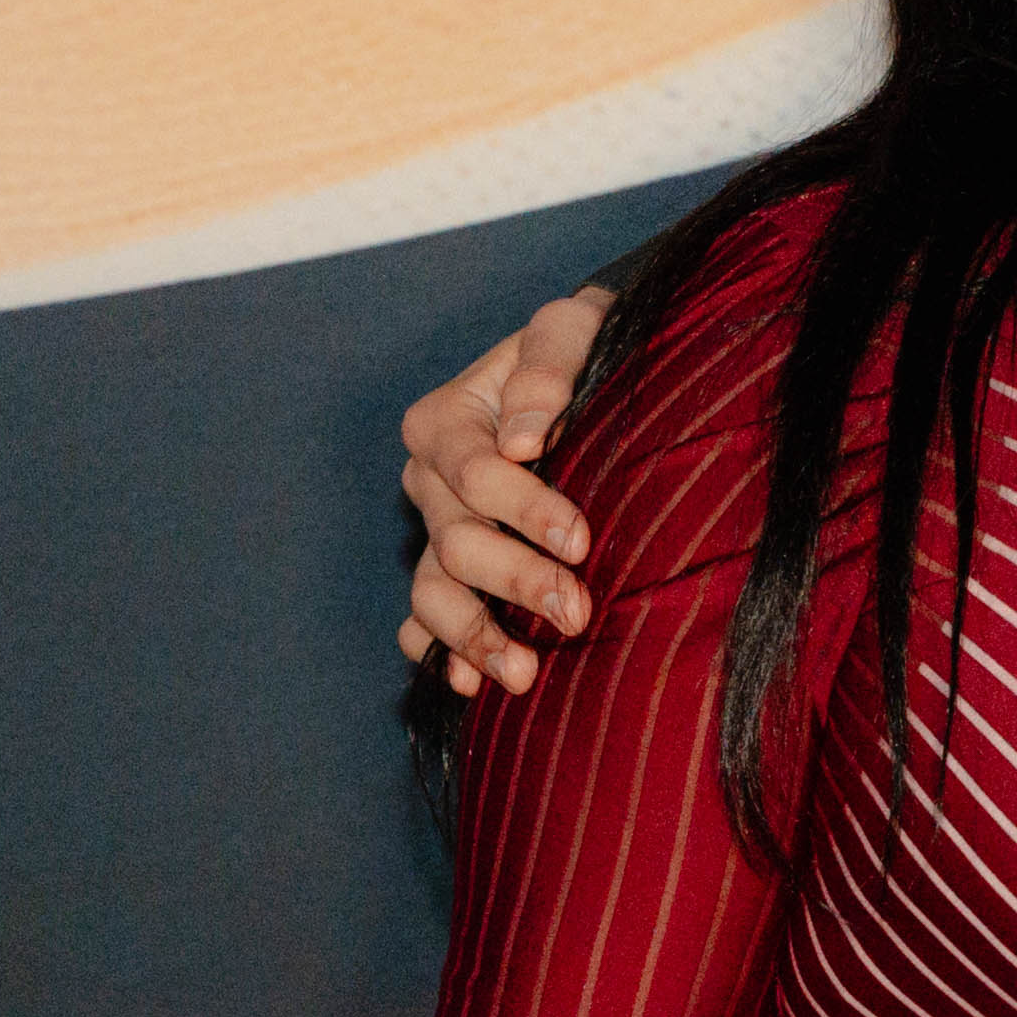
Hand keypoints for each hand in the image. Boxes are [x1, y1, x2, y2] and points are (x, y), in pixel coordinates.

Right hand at [395, 290, 609, 695]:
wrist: (589, 373)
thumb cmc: (583, 347)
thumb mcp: (571, 330)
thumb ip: (548, 368)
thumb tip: (527, 438)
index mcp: (446, 420)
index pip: (476, 475)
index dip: (526, 510)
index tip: (580, 539)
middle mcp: (429, 479)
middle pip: (457, 543)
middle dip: (517, 581)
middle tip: (576, 614)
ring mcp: (435, 529)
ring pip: (433, 592)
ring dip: (474, 635)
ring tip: (523, 673)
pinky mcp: (451, 569)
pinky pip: (427, 621)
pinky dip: (443, 652)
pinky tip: (471, 685)